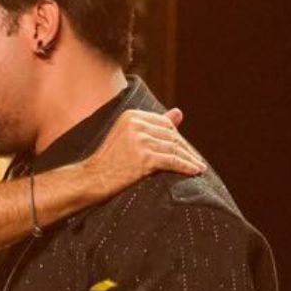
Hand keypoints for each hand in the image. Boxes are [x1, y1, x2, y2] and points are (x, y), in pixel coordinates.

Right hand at [88, 109, 203, 195]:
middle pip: (171, 135)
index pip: (164, 123)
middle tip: (196, 159)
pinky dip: (186, 166)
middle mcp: (136, 124)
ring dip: (189, 159)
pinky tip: (195, 171)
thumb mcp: (128, 135)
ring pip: (174, 148)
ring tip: (198, 166)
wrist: (92, 178)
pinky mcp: (144, 157)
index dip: (177, 137)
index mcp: (132, 115)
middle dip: (185, 148)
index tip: (186, 148)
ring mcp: (140, 140)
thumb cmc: (109, 160)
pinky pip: (173, 161)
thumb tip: (179, 112)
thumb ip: (153, 124)